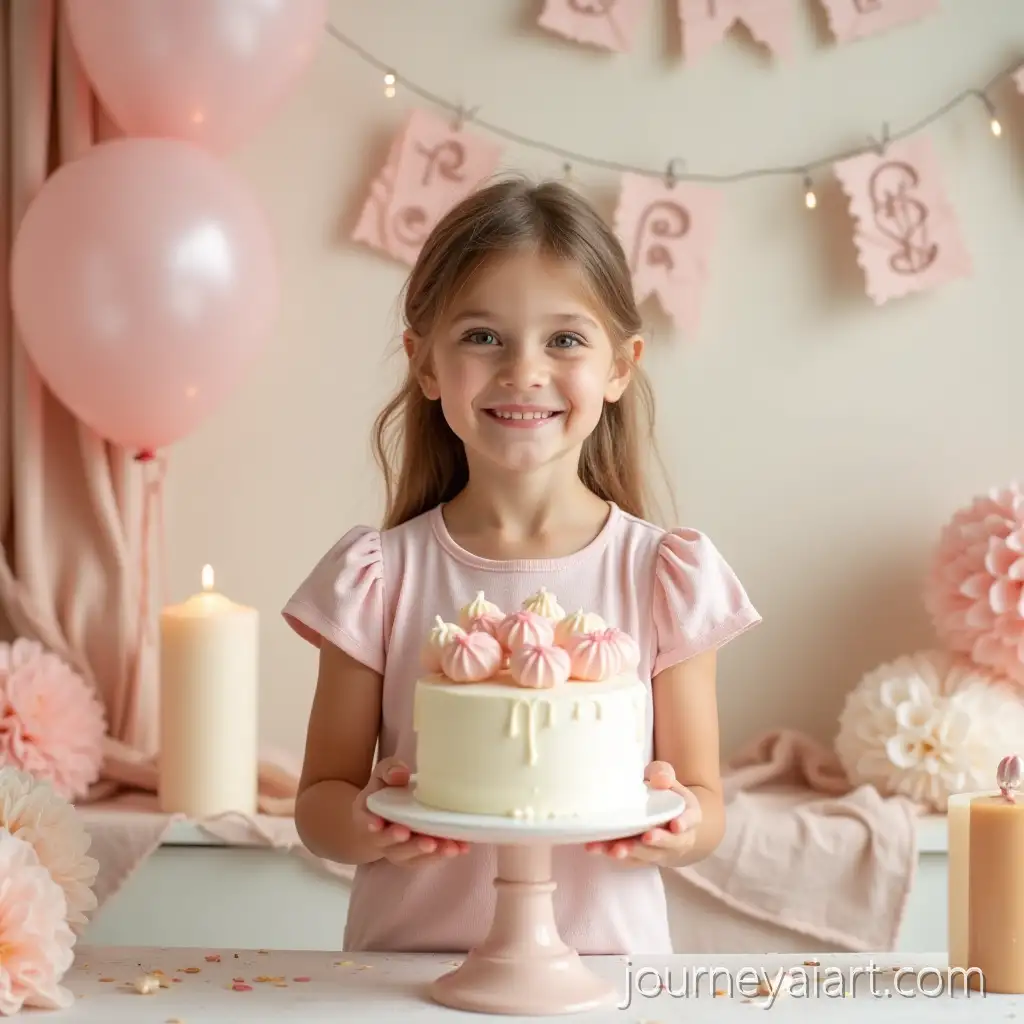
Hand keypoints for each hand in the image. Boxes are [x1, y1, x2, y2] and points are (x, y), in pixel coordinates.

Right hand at [353, 757, 469, 865]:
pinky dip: (443, 854)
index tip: (378, 825)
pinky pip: (427, 859)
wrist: (383, 815)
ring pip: (412, 857)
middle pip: (393, 847)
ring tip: (450, 847)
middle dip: (411, 846)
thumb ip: (389, 771)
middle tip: (427, 842)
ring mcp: (398, 851)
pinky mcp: (415, 856)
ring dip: (431, 854)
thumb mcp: (382, 776)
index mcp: (368, 817)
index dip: (372, 825)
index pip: (368, 824)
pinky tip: (460, 848)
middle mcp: (380, 839)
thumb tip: (401, 773)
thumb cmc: (384, 791)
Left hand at [585, 761, 701, 866]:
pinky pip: (629, 859)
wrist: (666, 818)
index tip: (676, 825)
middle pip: (670, 844)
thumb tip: (660, 780)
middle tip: (646, 838)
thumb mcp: (665, 777)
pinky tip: (597, 848)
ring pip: (648, 855)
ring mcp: (660, 851)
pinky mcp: (641, 858)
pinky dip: (613, 853)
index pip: (690, 819)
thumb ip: (663, 774)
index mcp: (688, 815)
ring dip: (632, 852)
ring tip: (615, 849)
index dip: (684, 823)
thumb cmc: (664, 793)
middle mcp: (678, 838)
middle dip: (658, 842)